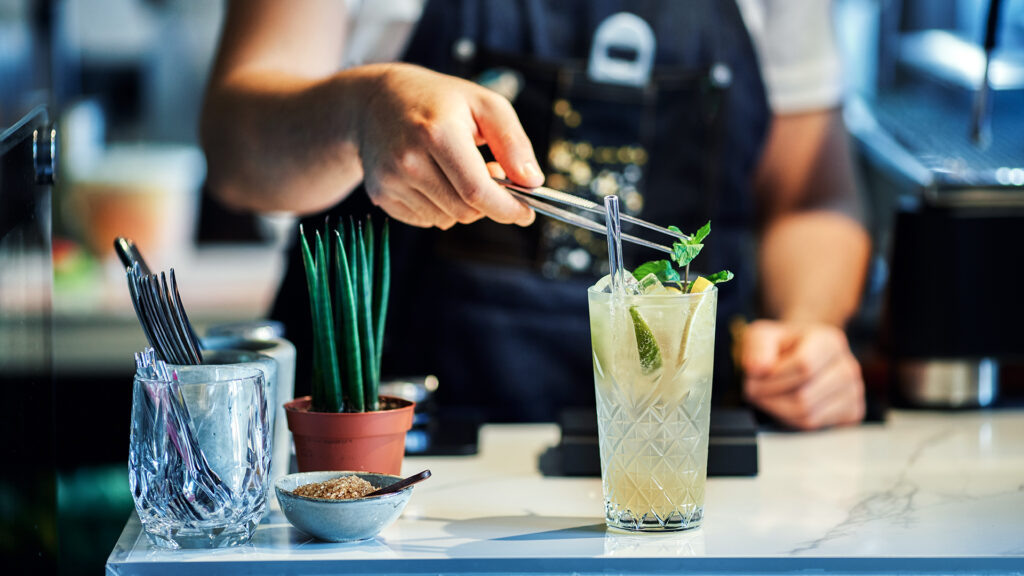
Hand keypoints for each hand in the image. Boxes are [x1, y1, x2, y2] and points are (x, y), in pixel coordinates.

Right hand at [356, 63, 542, 228]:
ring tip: (456, 170)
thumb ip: (513, 142)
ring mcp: (391, 180)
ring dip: (462, 204)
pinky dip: (439, 207)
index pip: (477, 191)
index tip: (526, 213)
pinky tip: (433, 178)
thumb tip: (532, 182)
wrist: (375, 101)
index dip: (508, 209)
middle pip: (465, 211)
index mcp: (438, 133)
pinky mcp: (381, 195)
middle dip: (487, 203)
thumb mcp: (484, 104)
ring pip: (446, 220)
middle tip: (490, 174)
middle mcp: (409, 160)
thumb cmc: (439, 101)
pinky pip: (426, 220)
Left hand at [740, 320, 864, 429]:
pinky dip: (792, 421)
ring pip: (809, 416)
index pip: (803, 366)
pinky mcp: (852, 412)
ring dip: (778, 410)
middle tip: (754, 390)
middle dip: (770, 397)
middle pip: (804, 396)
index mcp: (829, 341)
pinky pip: (815, 427)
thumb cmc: (781, 347)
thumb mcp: (761, 336)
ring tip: (767, 396)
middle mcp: (848, 366)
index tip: (753, 377)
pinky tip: (785, 405)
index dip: (772, 377)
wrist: (799, 354)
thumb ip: (757, 347)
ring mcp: (853, 391)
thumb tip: (757, 369)